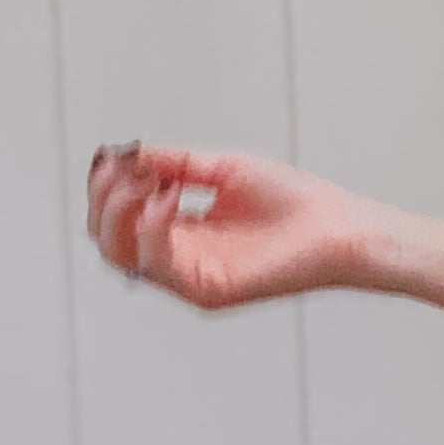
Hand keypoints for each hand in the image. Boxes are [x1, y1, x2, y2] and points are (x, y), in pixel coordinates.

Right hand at [84, 144, 360, 311]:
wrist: (340, 226)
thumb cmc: (293, 200)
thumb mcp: (222, 170)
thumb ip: (174, 164)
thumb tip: (125, 154)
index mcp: (182, 232)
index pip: (118, 219)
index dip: (106, 187)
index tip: (113, 157)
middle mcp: (180, 259)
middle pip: (108, 240)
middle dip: (103, 199)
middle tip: (119, 169)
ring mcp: (190, 277)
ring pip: (120, 255)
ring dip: (119, 211)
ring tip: (145, 181)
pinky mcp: (207, 290)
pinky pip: (156, 264)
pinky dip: (150, 226)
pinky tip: (168, 197)